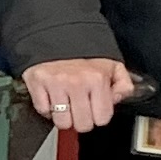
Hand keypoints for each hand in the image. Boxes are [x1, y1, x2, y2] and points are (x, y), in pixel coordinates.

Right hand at [20, 57, 137, 135]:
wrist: (54, 34)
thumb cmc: (82, 54)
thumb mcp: (112, 65)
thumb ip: (123, 84)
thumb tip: (118, 100)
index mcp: (97, 79)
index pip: (102, 118)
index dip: (99, 116)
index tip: (95, 109)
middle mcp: (76, 83)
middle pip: (82, 125)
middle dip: (82, 120)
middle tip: (80, 108)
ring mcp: (55, 84)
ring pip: (62, 122)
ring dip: (64, 117)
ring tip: (66, 104)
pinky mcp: (37, 84)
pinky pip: (43, 111)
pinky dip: (47, 108)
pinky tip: (52, 98)